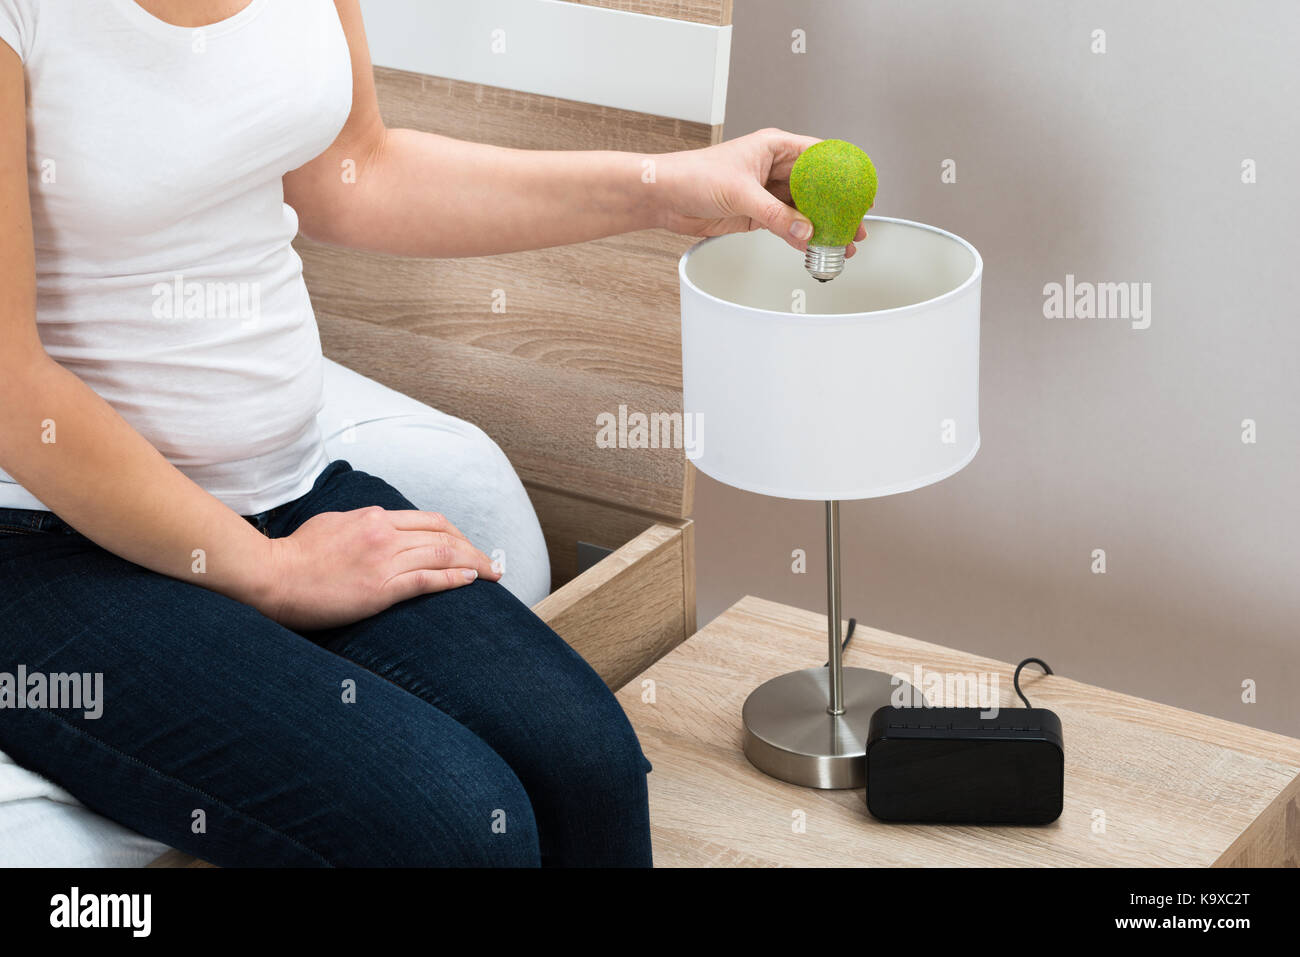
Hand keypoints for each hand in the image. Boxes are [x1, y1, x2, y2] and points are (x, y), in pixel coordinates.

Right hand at [259, 506, 501, 629]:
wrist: (271, 576)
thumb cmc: (295, 555)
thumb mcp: (333, 524)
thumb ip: (363, 526)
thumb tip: (380, 528)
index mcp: (374, 517)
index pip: (429, 520)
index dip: (456, 533)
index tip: (469, 546)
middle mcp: (383, 533)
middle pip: (443, 534)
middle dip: (473, 548)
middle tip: (491, 564)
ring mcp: (383, 559)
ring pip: (441, 555)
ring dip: (473, 564)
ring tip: (492, 575)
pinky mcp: (379, 588)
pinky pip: (426, 580)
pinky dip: (453, 579)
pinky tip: (469, 581)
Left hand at [655, 128, 868, 254]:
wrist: (664, 196)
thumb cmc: (692, 175)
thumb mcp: (740, 193)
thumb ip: (774, 214)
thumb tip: (804, 229)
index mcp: (774, 147)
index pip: (820, 156)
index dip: (843, 173)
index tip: (859, 191)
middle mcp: (773, 168)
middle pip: (817, 186)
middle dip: (837, 206)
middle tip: (856, 224)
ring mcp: (766, 192)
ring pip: (803, 209)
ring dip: (821, 226)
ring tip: (842, 242)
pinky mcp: (757, 214)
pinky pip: (787, 225)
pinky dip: (800, 237)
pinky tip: (813, 247)